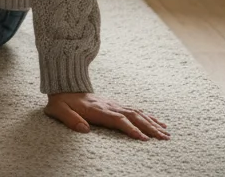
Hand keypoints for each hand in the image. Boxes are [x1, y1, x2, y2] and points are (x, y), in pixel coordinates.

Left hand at [46, 93, 168, 140]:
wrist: (64, 86)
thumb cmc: (61, 102)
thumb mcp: (58, 110)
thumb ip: (70, 119)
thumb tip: (84, 129)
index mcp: (97, 110)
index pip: (118, 119)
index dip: (130, 128)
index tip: (143, 138)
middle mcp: (109, 106)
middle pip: (133, 116)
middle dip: (149, 127)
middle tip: (164, 138)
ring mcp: (114, 104)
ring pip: (137, 113)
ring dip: (152, 123)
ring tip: (166, 132)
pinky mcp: (115, 105)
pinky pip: (135, 110)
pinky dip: (148, 116)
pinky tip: (158, 122)